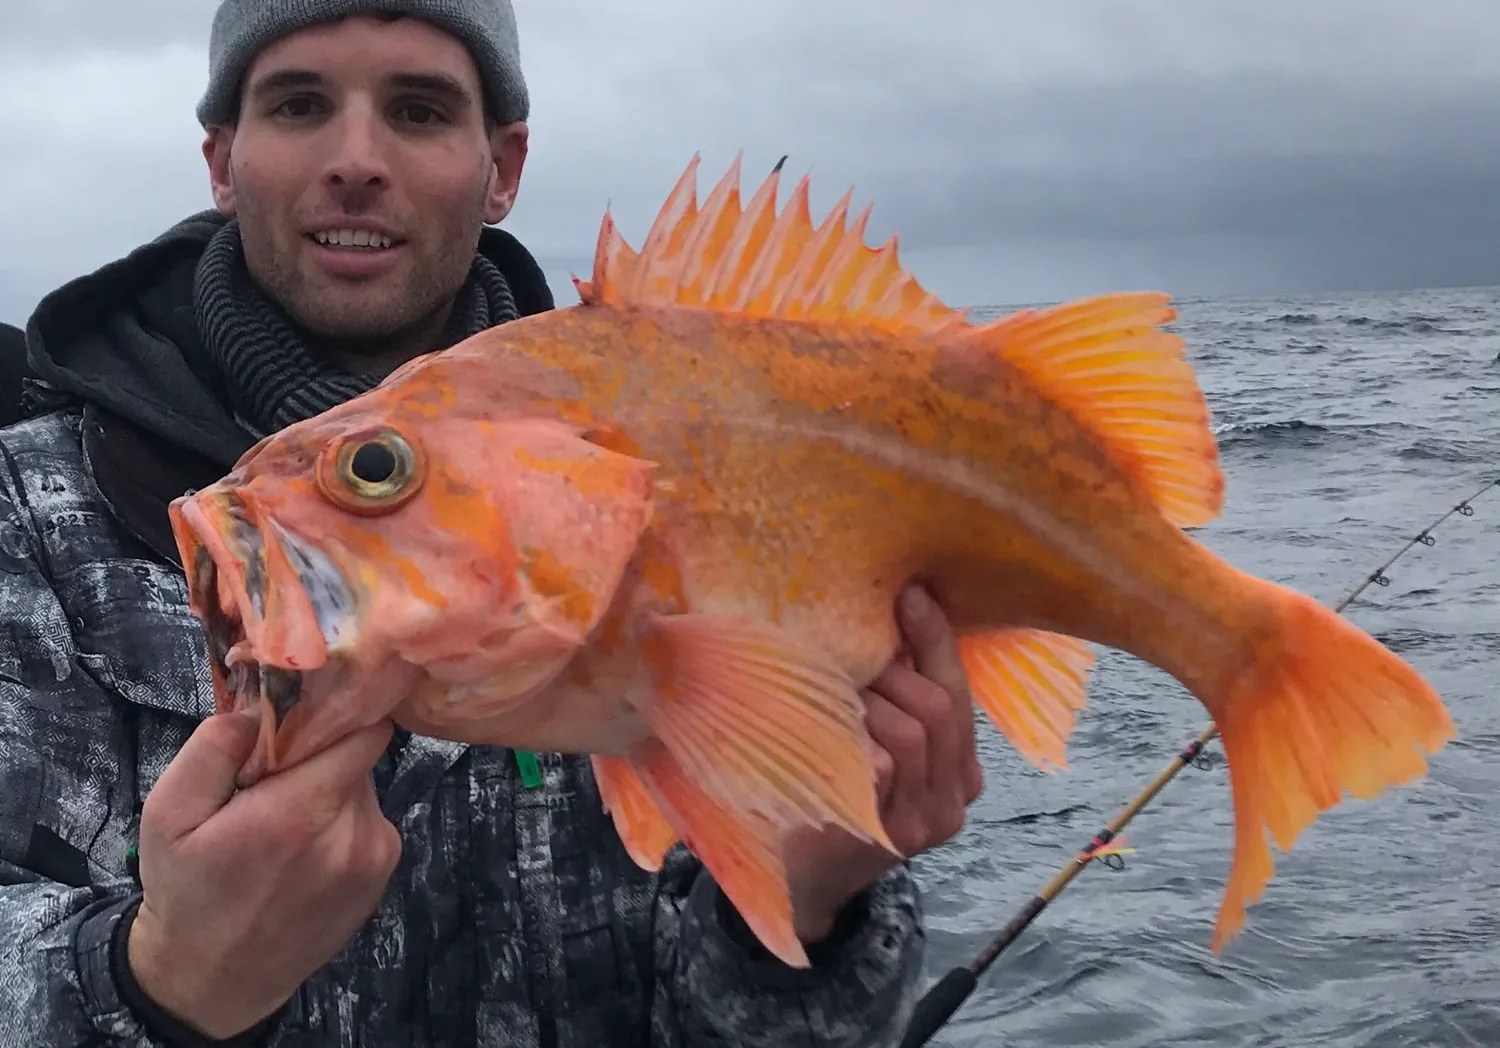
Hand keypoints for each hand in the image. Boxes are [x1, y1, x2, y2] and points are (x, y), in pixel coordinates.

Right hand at [127, 711, 400, 1037]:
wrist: (217, 979)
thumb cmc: (188, 891)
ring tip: (283, 821)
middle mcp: (351, 834)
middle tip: (274, 778)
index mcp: (299, 814)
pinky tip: (303, 849)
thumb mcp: (169, 815)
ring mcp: (375, 857)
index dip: (335, 712)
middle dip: (321, 754)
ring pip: (364, 787)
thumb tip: (259, 706)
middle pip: (359, 756)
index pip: (362, 731)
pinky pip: (370, 820)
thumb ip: (212, 750)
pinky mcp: (383, 874)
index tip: (303, 714)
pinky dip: (342, 821)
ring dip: (330, 789)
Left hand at [783, 583, 983, 942]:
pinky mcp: (885, 835)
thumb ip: (897, 701)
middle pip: (938, 709)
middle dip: (893, 670)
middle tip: (849, 656)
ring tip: (830, 692)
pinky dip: (851, 735)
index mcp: (964, 771)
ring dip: (865, 701)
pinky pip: (878, 766)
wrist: (804, 877)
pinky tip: (822, 724)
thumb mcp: (881, 745)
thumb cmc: (838, 792)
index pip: (960, 693)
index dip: (936, 639)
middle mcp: (955, 800)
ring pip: (910, 734)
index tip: (912, 594)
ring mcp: (923, 823)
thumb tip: (890, 614)